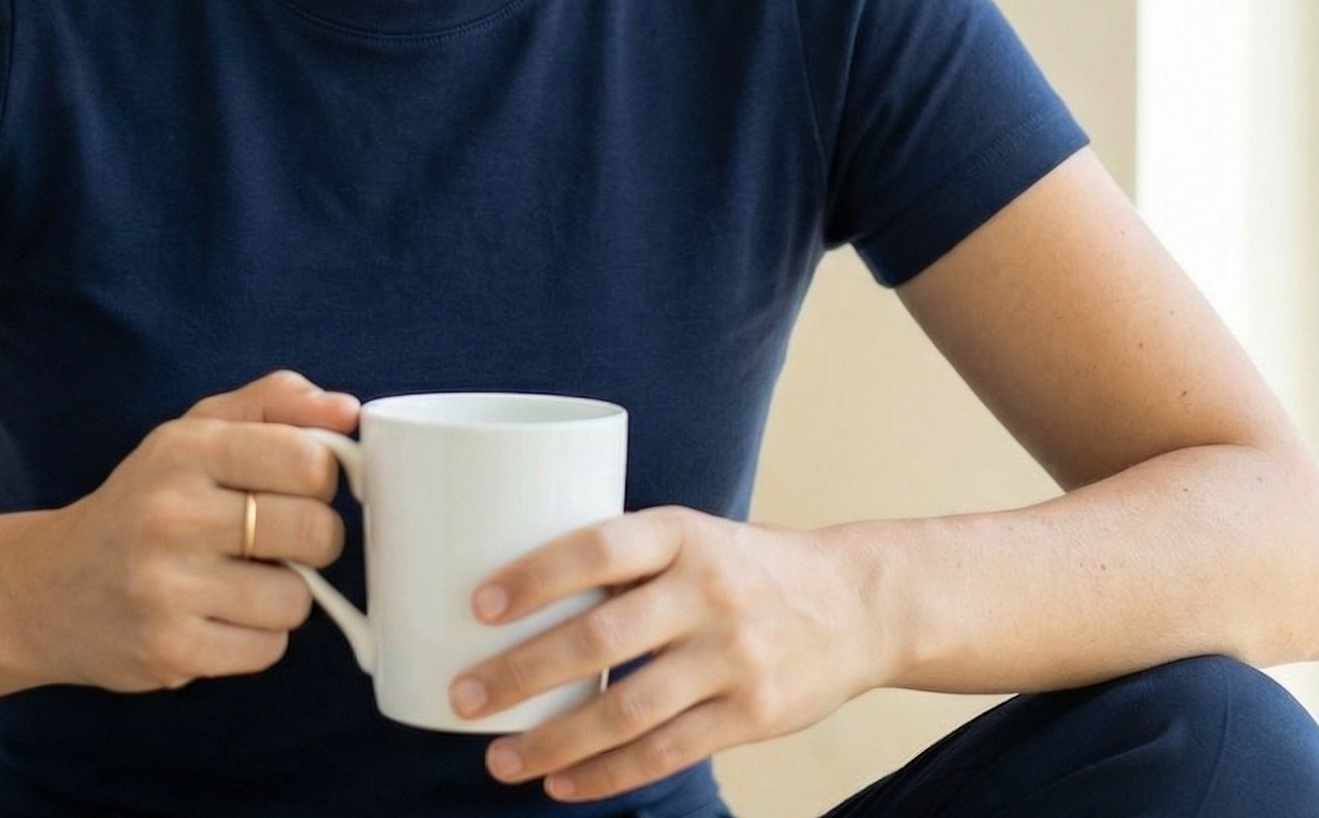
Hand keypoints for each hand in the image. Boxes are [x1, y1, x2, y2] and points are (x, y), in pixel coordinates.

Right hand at [16, 368, 359, 694]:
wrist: (52, 586)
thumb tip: (348, 412)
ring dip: (286, 593)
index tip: (306, 484)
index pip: (308, 459)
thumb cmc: (147, 499)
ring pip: (296, 598)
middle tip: (283, 536)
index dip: (324, 475)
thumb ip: (275, 403)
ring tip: (244, 578)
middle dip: (316, 537)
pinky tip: (221, 615)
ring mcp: (167, 587)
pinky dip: (259, 636)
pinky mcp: (168, 651)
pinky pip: (267, 649)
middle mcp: (172, 514)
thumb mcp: (197, 429)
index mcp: (187, 448)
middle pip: (314, 531)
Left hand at [447, 508, 888, 802]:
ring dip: (554, 741)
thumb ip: (624, 561)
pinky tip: (562, 784)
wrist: (853, 603)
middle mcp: (709, 591)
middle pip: (601, 638)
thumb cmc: (741, 567)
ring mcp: (734, 657)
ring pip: (628, 711)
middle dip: (523, 673)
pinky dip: (607, 775)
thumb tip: (518, 594)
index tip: (479, 605)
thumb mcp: (690, 535)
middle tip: (465, 696)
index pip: (599, 547)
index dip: (536, 575)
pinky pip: (667, 753)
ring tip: (500, 759)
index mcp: (683, 533)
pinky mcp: (753, 715)